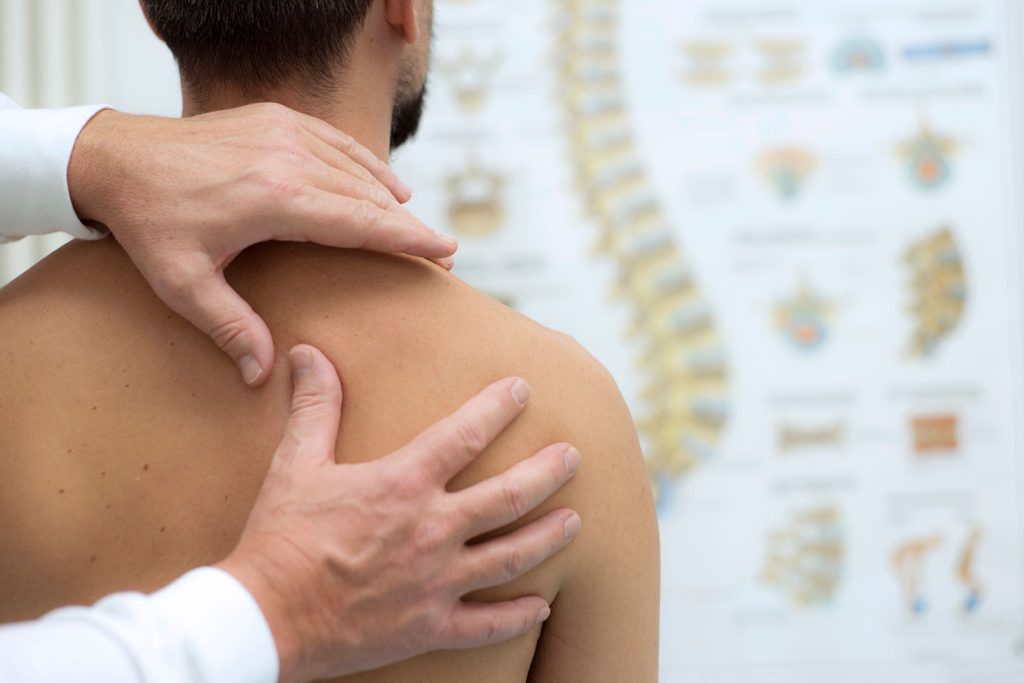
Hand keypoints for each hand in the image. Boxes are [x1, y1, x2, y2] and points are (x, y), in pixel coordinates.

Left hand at [67, 104, 456, 386]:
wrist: (116, 158)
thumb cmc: (149, 223)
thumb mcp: (182, 284)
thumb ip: (229, 327)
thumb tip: (263, 374)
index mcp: (277, 198)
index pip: (361, 220)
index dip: (408, 238)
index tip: (446, 252)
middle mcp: (289, 158)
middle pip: (369, 196)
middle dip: (408, 225)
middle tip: (442, 252)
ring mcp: (284, 132)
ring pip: (357, 168)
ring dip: (391, 197)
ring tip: (417, 226)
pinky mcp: (276, 119)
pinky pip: (337, 142)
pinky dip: (366, 164)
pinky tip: (386, 182)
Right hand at [217, 345, 581, 682]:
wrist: (262, 617)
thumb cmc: (280, 537)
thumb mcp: (296, 463)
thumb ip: (315, 406)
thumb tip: (308, 351)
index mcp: (403, 483)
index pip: (464, 433)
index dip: (498, 406)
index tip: (521, 388)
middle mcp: (431, 529)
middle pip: (509, 496)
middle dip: (547, 472)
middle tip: (572, 456)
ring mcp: (436, 581)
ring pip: (512, 556)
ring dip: (549, 537)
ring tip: (574, 522)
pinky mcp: (429, 626)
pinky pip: (487, 624)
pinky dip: (518, 617)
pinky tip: (541, 606)